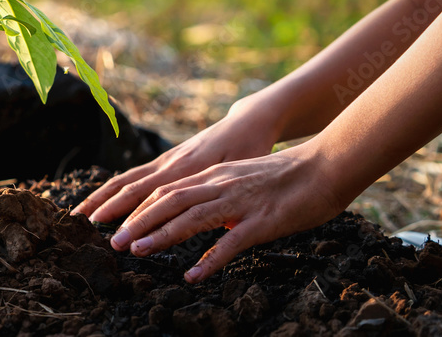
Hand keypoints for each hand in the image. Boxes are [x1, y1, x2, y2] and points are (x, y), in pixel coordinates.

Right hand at [72, 98, 280, 221]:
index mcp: (185, 168)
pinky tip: (103, 199)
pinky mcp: (166, 160)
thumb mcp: (241, 169)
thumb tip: (203, 216)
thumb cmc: (249, 148)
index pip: (149, 196)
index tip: (115, 238)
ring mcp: (165, 160)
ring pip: (126, 179)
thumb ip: (218, 189)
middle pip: (129, 186)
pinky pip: (134, 174)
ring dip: (101, 196)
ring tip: (81, 214)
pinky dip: (114, 188)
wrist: (247, 122)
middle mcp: (169, 163)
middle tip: (83, 229)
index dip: (130, 218)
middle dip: (105, 208)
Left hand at [107, 143, 343, 282]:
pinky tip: (192, 276)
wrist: (326, 166)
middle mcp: (220, 185)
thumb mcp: (244, 181)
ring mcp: (240, 202)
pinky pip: (230, 242)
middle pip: (169, 202)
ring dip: (161, 235)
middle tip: (115, 243)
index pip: (167, 191)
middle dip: (138, 222)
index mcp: (214, 176)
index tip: (118, 225)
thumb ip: (223, 197)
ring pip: (191, 217)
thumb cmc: (288, 177)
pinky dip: (209, 260)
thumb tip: (212, 221)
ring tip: (138, 252)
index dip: (140, 208)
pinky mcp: (261, 220)